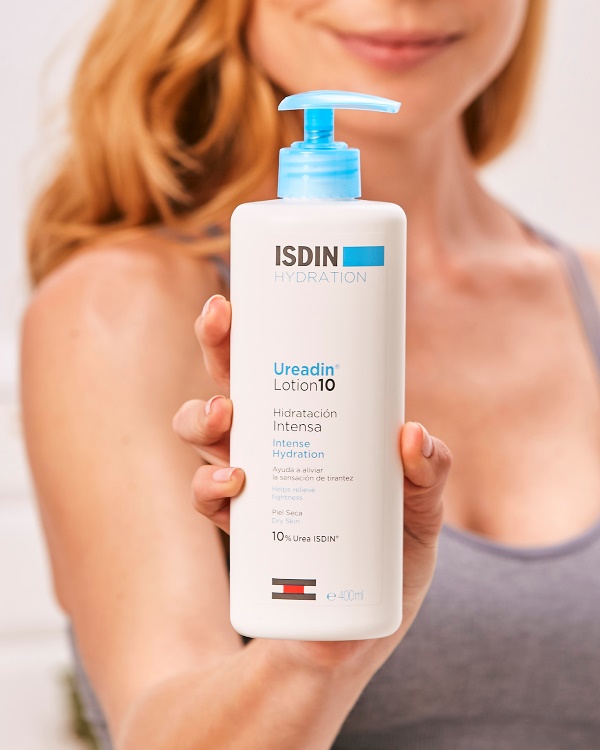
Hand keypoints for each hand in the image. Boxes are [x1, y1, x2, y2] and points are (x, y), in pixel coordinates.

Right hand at [173, 293, 451, 674]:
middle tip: (220, 324)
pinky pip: (208, 498)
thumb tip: (412, 436)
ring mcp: (253, 485)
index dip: (254, 331)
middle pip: (230, 384)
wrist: (359, 627)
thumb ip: (430, 473)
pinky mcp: (243, 529)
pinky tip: (234, 483)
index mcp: (311, 425)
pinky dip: (211, 487)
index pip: (277, 366)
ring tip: (226, 419)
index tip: (237, 300)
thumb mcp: (422, 508)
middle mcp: (273, 446)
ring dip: (202, 417)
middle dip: (217, 348)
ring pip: (203, 435)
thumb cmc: (391, 554)